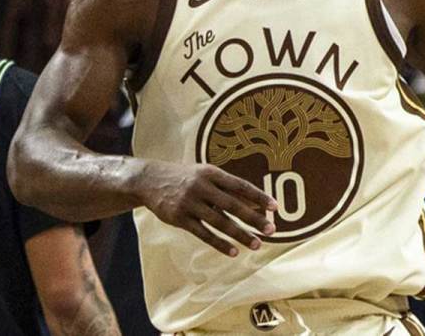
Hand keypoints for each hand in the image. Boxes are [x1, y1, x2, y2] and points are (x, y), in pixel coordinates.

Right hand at [135, 161, 276, 256]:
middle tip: (271, 230)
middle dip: (253, 218)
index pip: (240, 185)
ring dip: (240, 235)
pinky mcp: (179, 218)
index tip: (275, 207)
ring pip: (220, 222)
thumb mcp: (205, 175)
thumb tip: (256, 203)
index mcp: (211, 173)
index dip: (258, 196)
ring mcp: (190, 203)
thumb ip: (228, 188)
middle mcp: (202, 187)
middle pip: (233, 205)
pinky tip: (233, 252)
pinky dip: (219, 244)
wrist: (149, 180)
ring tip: (256, 245)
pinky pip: (203, 234)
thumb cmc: (185, 178)